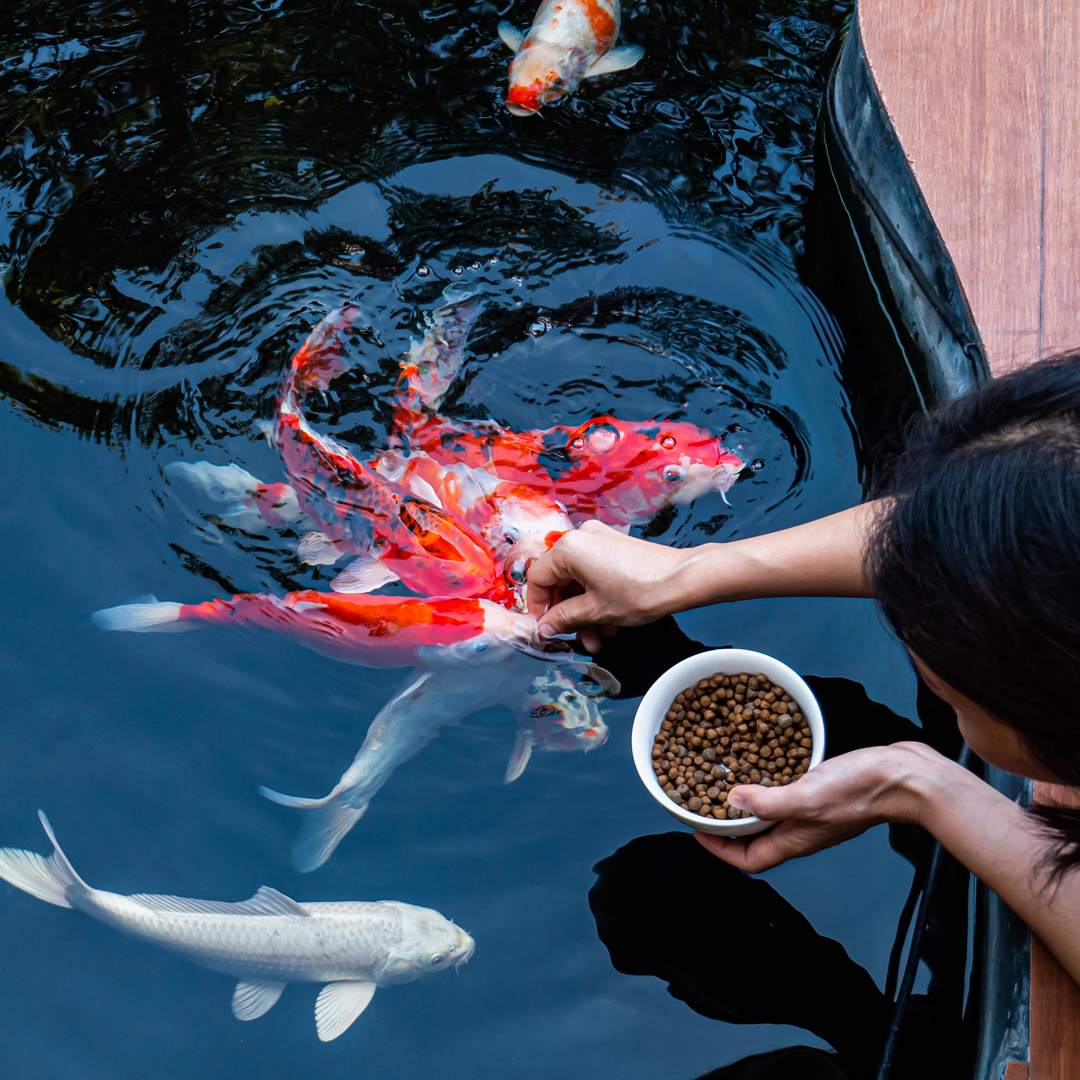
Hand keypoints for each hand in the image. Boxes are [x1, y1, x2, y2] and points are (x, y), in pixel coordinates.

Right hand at [526, 520, 691, 652]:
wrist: (683, 579)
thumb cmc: (640, 591)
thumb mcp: (595, 611)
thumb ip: (563, 618)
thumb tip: (543, 627)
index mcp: (569, 548)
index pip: (537, 577)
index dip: (537, 606)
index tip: (543, 627)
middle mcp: (581, 538)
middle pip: (559, 580)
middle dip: (567, 614)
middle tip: (572, 638)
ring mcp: (600, 541)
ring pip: (579, 581)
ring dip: (584, 612)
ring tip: (597, 639)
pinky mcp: (615, 548)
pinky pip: (594, 574)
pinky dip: (596, 598)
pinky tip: (608, 624)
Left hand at [695, 744, 936, 871]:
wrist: (906, 778)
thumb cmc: (862, 791)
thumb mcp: (806, 796)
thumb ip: (768, 802)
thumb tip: (732, 801)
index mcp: (795, 840)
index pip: (748, 860)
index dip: (720, 850)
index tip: (697, 832)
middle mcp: (803, 831)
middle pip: (757, 839)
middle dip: (728, 827)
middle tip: (706, 806)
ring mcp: (815, 813)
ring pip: (772, 816)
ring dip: (748, 805)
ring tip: (727, 784)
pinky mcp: (826, 792)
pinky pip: (789, 794)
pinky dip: (771, 783)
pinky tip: (766, 764)